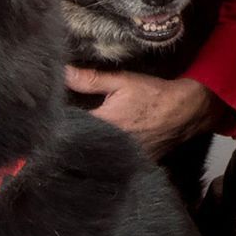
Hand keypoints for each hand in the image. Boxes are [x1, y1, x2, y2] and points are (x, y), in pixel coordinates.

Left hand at [63, 67, 215, 157]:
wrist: (185, 112)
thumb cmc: (153, 94)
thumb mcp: (122, 81)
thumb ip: (90, 80)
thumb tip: (62, 72)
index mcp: (104, 123)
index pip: (70, 126)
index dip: (59, 121)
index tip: (50, 115)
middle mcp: (111, 144)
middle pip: (82, 142)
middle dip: (71, 134)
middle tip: (58, 126)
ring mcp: (124, 157)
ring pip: (96, 153)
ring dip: (88, 145)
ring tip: (77, 136)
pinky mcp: (135, 163)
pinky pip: (113, 161)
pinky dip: (105, 154)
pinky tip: (101, 145)